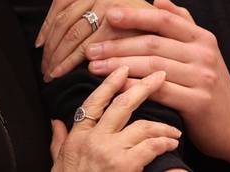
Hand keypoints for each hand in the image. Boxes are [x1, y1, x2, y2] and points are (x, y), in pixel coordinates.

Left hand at [36, 0, 155, 79]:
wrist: (173, 35)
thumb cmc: (146, 15)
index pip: (62, 3)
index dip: (47, 25)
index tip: (40, 44)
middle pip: (65, 21)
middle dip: (51, 47)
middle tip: (43, 65)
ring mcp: (111, 8)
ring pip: (73, 36)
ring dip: (57, 58)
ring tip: (51, 73)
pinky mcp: (115, 29)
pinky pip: (85, 48)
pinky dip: (70, 64)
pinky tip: (64, 74)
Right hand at [50, 65, 181, 171]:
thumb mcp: (57, 163)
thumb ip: (58, 140)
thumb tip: (56, 121)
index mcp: (78, 136)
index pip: (95, 102)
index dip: (110, 83)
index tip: (123, 68)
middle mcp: (94, 139)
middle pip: (122, 105)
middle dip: (142, 87)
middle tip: (159, 75)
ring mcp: (110, 151)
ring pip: (142, 125)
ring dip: (161, 124)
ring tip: (173, 128)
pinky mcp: (125, 165)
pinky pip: (150, 146)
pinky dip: (164, 142)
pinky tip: (172, 142)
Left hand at [85, 0, 229, 160]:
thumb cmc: (210, 85)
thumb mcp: (202, 50)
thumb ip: (181, 23)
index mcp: (202, 37)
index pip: (164, 20)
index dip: (135, 15)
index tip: (109, 15)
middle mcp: (204, 54)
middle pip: (153, 44)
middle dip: (118, 45)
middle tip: (91, 48)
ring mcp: (203, 78)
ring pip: (153, 67)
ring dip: (120, 65)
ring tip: (94, 67)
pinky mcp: (198, 102)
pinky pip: (160, 91)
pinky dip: (135, 86)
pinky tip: (115, 86)